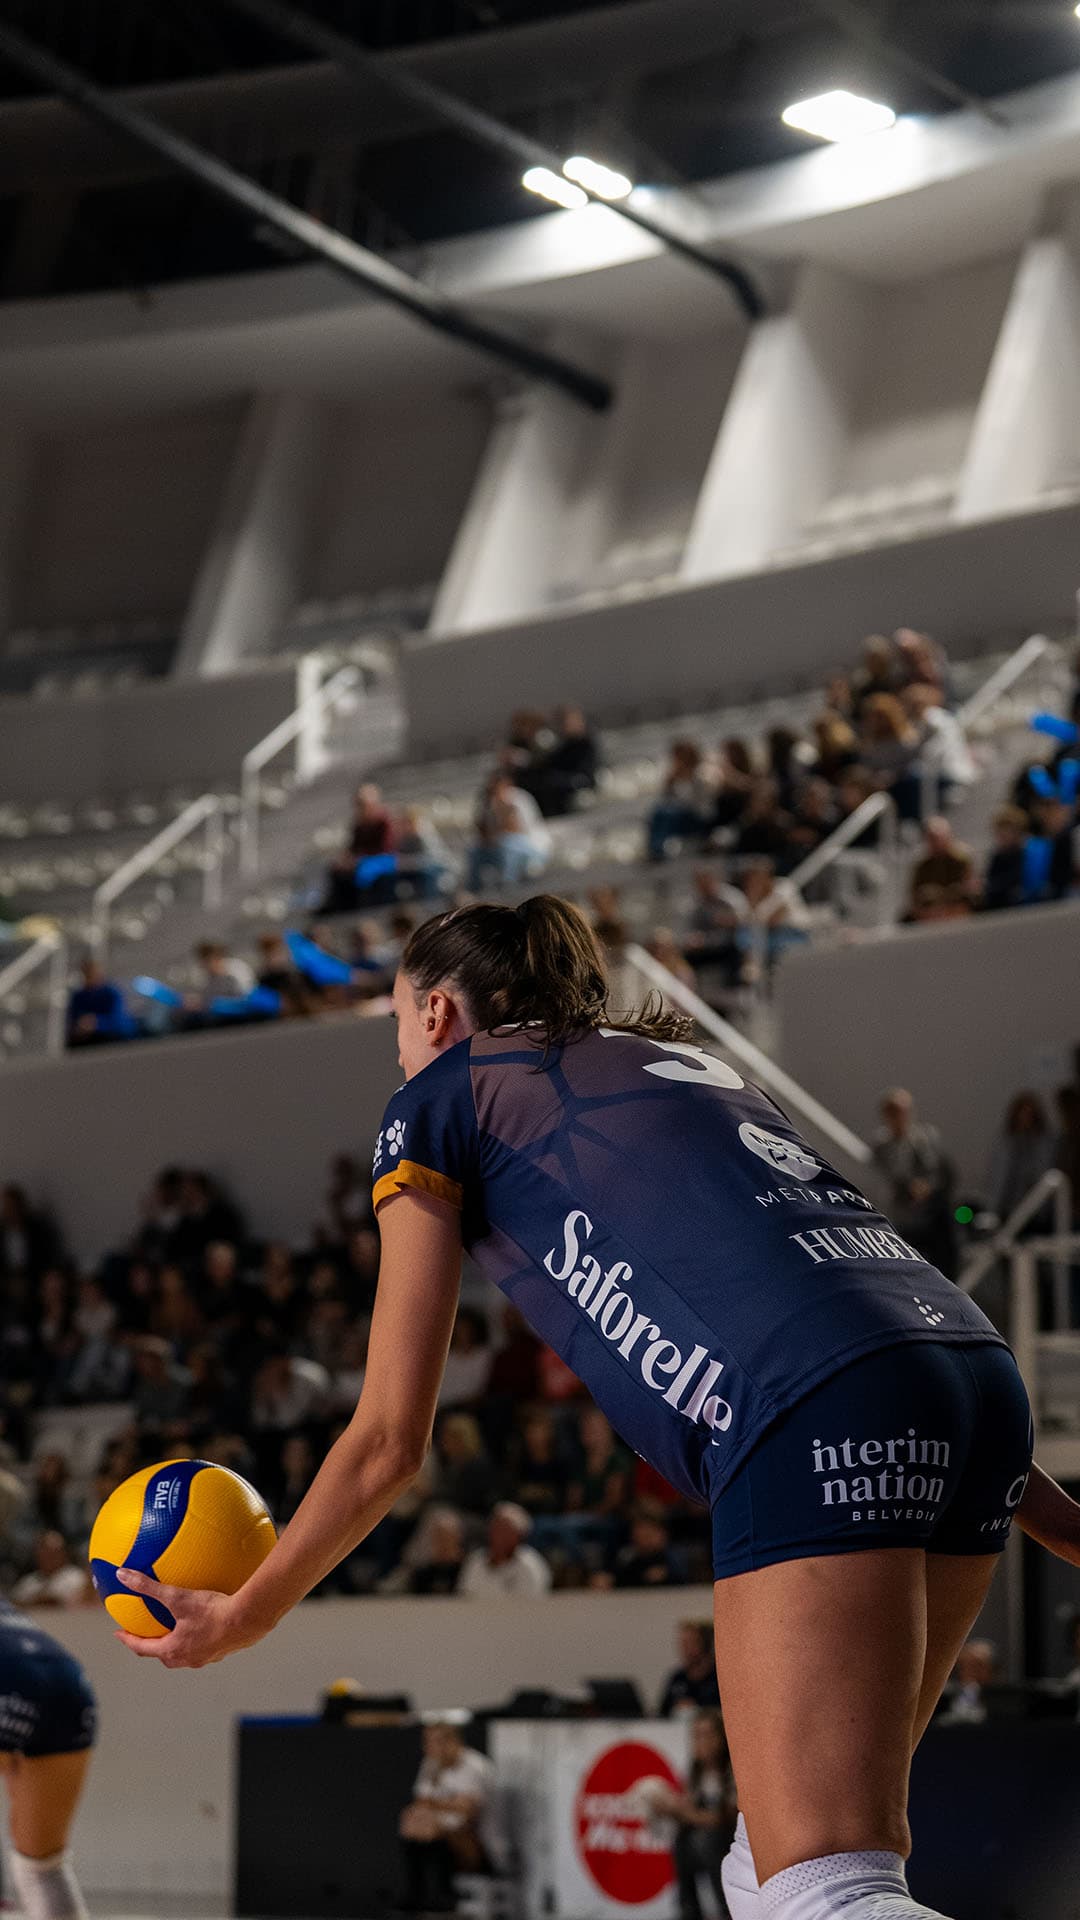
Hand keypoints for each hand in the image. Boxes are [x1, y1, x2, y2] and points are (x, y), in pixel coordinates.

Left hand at [113, 1568, 259, 1668]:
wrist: (247, 1621)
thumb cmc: (211, 1612)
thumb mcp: (176, 1597)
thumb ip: (148, 1586)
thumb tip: (123, 1575)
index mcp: (172, 1650)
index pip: (142, 1648)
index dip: (129, 1640)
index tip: (119, 1633)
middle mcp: (187, 1659)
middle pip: (162, 1655)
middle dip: (151, 1645)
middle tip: (145, 1633)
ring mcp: (206, 1657)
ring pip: (183, 1654)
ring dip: (174, 1643)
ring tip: (174, 1628)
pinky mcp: (222, 1650)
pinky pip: (203, 1646)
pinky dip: (196, 1637)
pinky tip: (204, 1622)